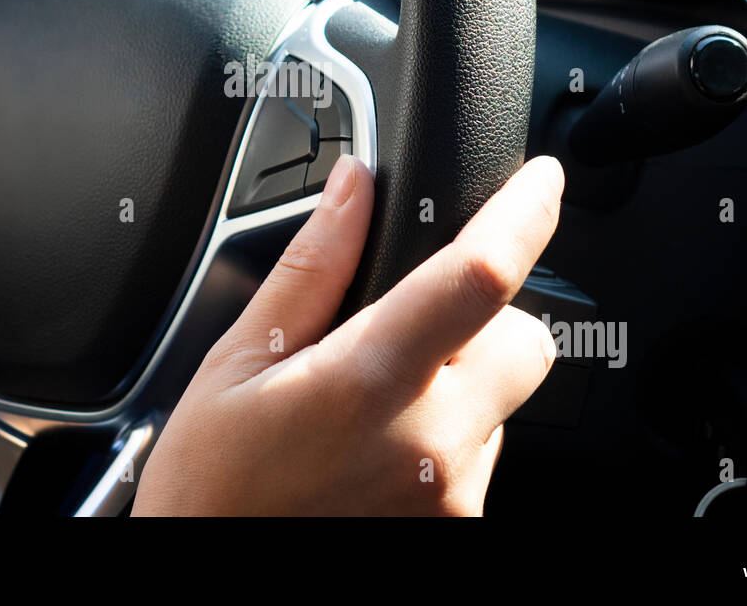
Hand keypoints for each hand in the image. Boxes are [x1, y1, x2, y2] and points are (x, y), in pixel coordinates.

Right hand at [132, 154, 564, 515]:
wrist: (206, 585)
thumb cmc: (211, 492)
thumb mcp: (236, 364)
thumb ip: (309, 268)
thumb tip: (351, 188)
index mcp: (368, 381)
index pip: (480, 277)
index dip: (524, 214)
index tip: (540, 180)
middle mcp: (430, 446)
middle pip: (525, 342)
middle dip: (486, 320)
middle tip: (408, 331)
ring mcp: (451, 500)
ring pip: (504, 403)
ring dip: (459, 387)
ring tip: (369, 410)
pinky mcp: (457, 532)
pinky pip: (481, 459)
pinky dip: (445, 441)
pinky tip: (376, 453)